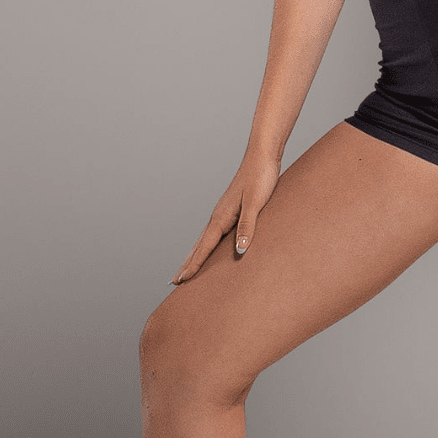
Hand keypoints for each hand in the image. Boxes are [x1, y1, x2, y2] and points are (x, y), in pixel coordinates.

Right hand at [171, 152, 282, 282]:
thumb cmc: (260, 177)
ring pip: (205, 239)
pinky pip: (215, 233)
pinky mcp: (232, 208)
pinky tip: (211, 247)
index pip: (204, 247)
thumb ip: (247, 226)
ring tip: (187, 268)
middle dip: (188, 263)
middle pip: (199, 245)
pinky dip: (208, 244)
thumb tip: (239, 250)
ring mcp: (224, 211)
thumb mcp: (255, 203)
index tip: (181, 280)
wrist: (263, 155)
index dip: (194, 264)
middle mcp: (218, 215)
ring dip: (195, 254)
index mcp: (221, 216)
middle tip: (175, 281)